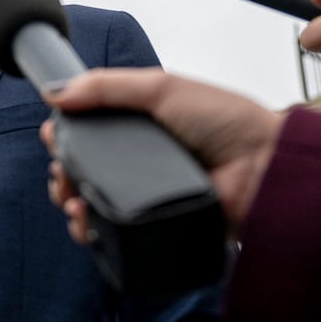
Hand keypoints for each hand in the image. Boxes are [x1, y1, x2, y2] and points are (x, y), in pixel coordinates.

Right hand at [41, 68, 284, 237]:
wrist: (267, 169)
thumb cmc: (228, 122)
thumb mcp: (162, 88)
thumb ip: (106, 87)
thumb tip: (54, 93)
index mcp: (140, 124)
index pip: (88, 130)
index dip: (65, 134)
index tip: (54, 135)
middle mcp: (141, 160)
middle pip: (83, 169)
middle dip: (62, 173)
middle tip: (61, 174)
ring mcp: (148, 196)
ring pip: (93, 204)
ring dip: (72, 203)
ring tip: (72, 201)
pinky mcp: (157, 227)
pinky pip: (117, 234)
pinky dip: (95, 233)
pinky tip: (88, 226)